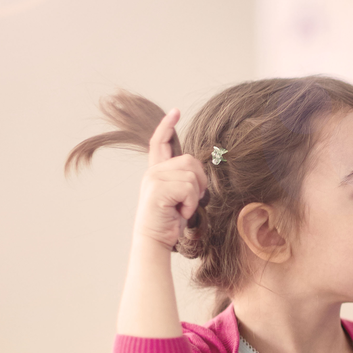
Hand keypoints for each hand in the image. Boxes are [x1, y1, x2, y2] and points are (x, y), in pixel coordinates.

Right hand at [134, 108, 207, 250]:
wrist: (154, 240)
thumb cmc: (169, 221)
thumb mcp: (179, 196)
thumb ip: (184, 179)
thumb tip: (198, 170)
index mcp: (157, 171)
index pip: (160, 142)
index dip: (167, 126)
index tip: (175, 112)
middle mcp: (153, 172)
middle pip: (190, 161)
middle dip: (200, 182)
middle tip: (192, 200)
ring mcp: (154, 179)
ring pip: (192, 176)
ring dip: (195, 196)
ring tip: (182, 208)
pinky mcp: (158, 190)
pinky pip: (189, 188)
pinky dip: (191, 203)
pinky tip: (180, 212)